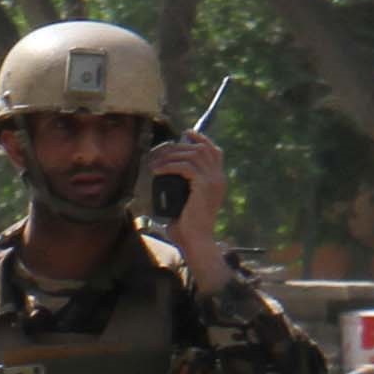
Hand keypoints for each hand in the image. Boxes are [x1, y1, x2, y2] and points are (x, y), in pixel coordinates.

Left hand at [149, 126, 230, 289]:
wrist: (195, 240)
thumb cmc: (185, 225)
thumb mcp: (183, 201)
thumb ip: (179, 187)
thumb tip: (162, 173)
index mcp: (217, 180)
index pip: (213, 151)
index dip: (200, 139)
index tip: (184, 133)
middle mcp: (218, 178)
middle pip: (202, 148)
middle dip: (178, 146)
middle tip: (159, 152)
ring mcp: (213, 181)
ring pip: (193, 154)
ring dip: (171, 155)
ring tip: (154, 164)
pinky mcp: (204, 186)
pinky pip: (186, 167)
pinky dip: (169, 165)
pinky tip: (156, 170)